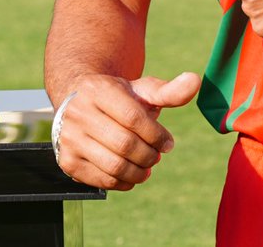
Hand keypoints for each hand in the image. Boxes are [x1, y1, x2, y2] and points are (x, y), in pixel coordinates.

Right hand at [54, 71, 199, 190]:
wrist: (78, 103)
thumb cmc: (117, 97)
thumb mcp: (140, 90)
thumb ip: (169, 90)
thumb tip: (195, 80)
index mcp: (98, 90)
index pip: (133, 117)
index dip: (156, 134)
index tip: (169, 143)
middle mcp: (79, 113)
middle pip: (125, 144)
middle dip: (149, 155)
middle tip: (158, 156)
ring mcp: (70, 138)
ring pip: (114, 166)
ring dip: (139, 172)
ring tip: (148, 167)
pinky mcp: (68, 161)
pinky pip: (103, 181)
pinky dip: (124, 182)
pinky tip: (132, 174)